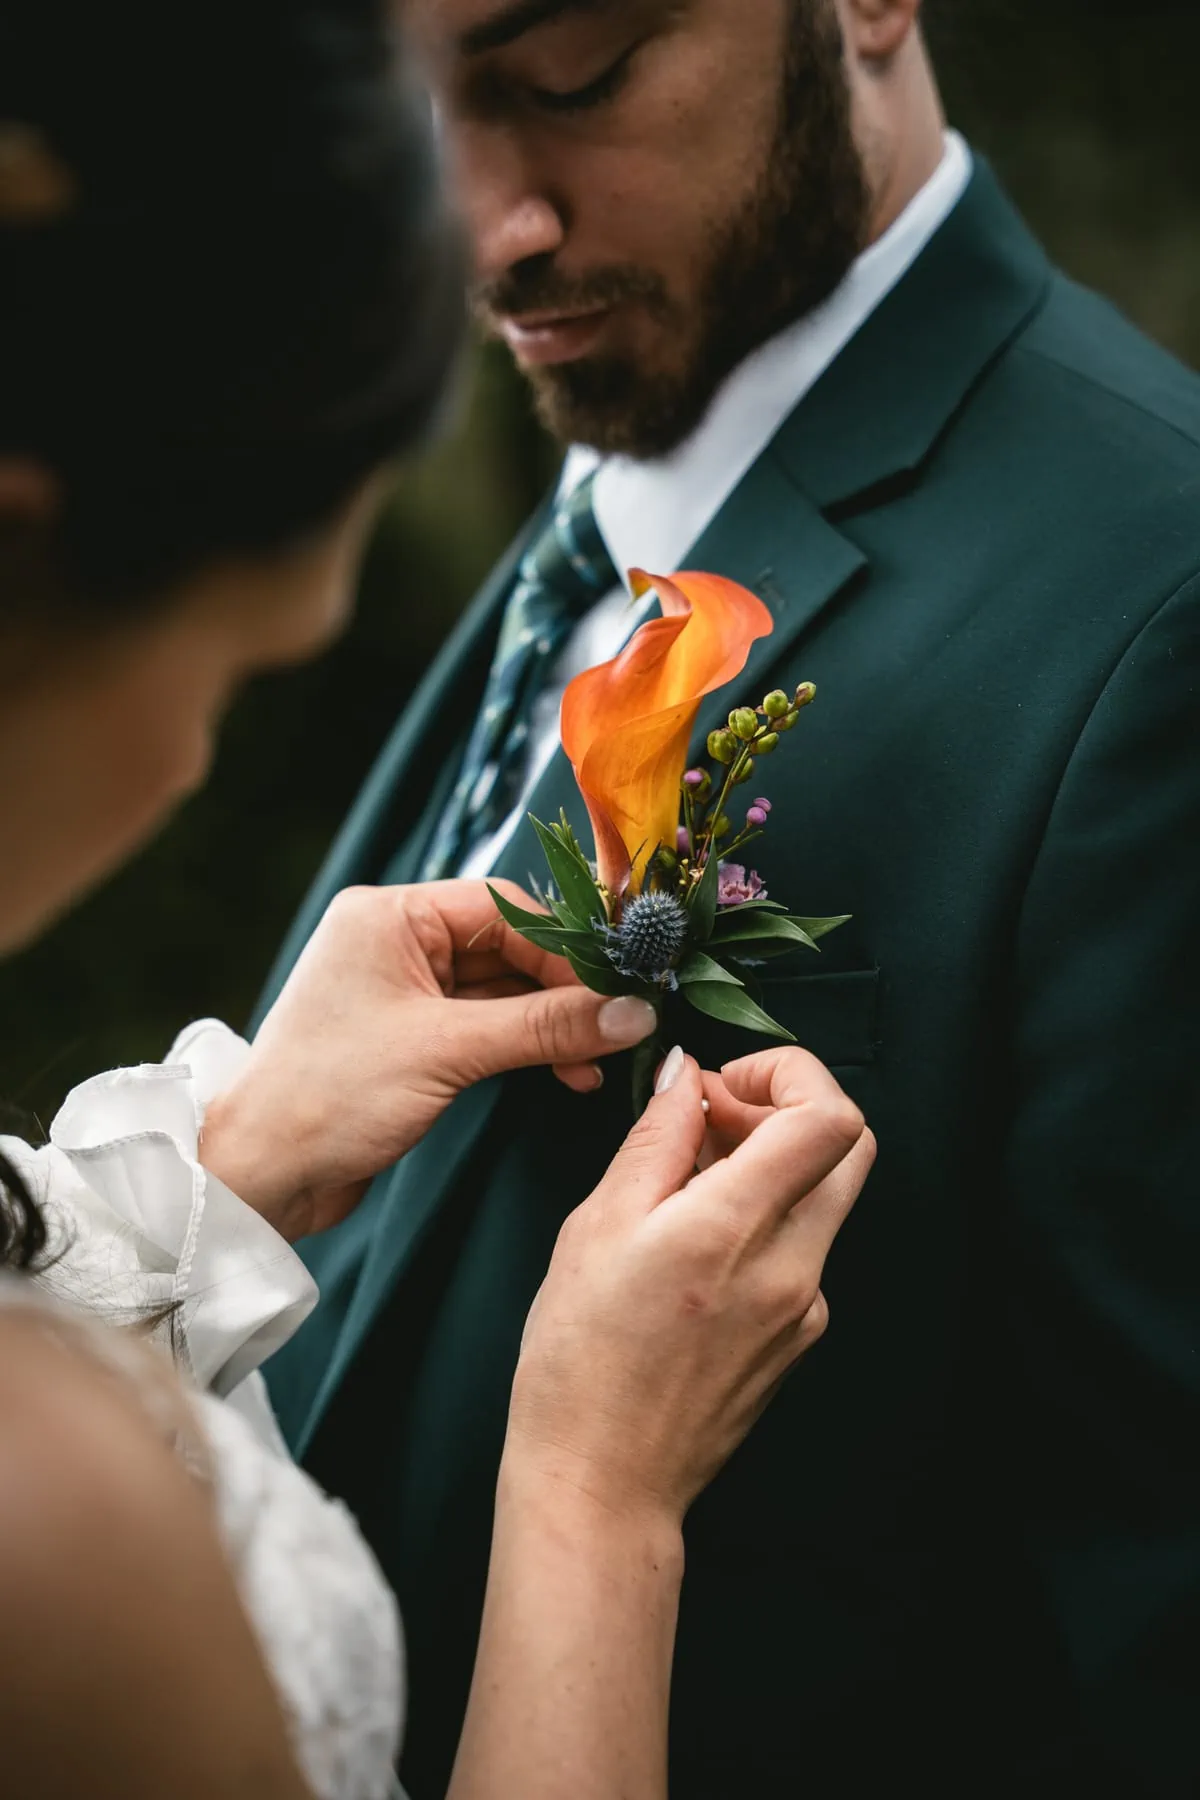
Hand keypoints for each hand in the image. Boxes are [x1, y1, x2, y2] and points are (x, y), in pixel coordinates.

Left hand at [200, 880, 657, 1240]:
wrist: (261, 1176)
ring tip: (596, 1061)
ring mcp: (401, 989)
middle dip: (564, 992)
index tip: (620, 987)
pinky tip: (566, 1071)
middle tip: (620, 1028)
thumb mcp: (449, 1052)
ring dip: (550, 1025)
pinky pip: (483, 1025)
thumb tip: (634, 1011)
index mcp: (390, 915)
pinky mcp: (409, 1036)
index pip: (504, 909)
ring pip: (501, 991)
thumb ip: (546, 1026)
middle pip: (508, 948)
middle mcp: (394, 940)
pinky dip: (524, 1045)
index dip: (566, 950)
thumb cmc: (331, 1096)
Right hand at [503, 1046, 875, 1527]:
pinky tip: (693, 1239)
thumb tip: (686, 1076)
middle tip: (715, 1115)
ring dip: (769, 1163)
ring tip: (683, 1179)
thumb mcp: (596, 1226)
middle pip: (849, 1147)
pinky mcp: (798, 1336)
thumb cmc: (580, 1362)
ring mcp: (804, 1306)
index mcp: (735, 1229)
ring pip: (822, 1197)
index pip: (829, 1117)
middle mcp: (791, 1267)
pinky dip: (761, 1217)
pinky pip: (800, 1247)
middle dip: (788, 1107)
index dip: (788, 1073)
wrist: (603, 1481)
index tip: (726, 1081)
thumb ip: (655, 1139)